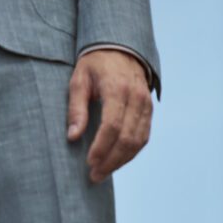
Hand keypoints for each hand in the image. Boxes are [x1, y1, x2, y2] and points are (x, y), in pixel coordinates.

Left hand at [66, 50, 152, 183]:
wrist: (120, 47)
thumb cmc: (95, 64)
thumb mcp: (79, 80)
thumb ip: (76, 108)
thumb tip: (73, 137)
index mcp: (117, 89)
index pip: (112, 126)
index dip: (101, 148)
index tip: (89, 162)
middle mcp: (136, 98)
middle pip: (127, 138)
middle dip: (111, 160)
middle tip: (94, 175)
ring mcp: (146, 104)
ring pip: (138, 141)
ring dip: (121, 160)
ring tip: (104, 172)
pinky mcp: (149, 110)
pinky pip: (144, 136)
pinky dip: (132, 152)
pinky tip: (117, 160)